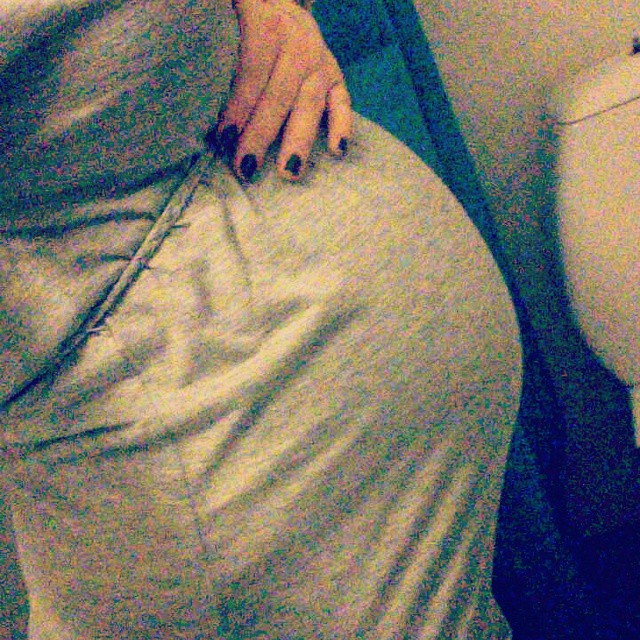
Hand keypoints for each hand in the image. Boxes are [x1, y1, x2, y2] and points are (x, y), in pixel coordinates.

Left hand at [216, 0, 352, 181]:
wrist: (276, 3)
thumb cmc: (242, 22)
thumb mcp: (228, 22)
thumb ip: (218, 53)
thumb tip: (201, 103)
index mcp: (266, 25)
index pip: (253, 70)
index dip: (238, 106)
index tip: (223, 138)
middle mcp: (298, 44)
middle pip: (279, 95)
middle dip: (261, 134)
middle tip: (246, 166)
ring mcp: (319, 61)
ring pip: (310, 103)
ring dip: (299, 140)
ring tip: (289, 172)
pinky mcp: (336, 75)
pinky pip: (343, 101)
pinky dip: (343, 126)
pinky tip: (337, 151)